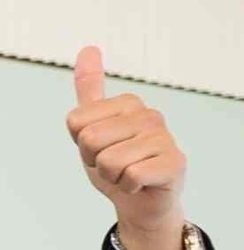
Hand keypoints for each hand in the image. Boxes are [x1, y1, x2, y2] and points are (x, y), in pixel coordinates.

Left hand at [67, 45, 189, 249]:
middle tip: (112, 164)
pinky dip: (127, 186)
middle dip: (94, 160)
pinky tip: (140, 183)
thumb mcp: (92, 126)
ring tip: (126, 173)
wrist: (139, 202)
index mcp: (128, 103)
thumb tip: (88, 48)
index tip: (100, 147)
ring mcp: (165, 137)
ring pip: (108, 160)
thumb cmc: (116, 162)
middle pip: (89, 139)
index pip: (75, 121)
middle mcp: (149, 114)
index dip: (80, 143)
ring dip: (110, 176)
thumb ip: (90, 89)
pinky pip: (130, 176)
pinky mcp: (175, 163)